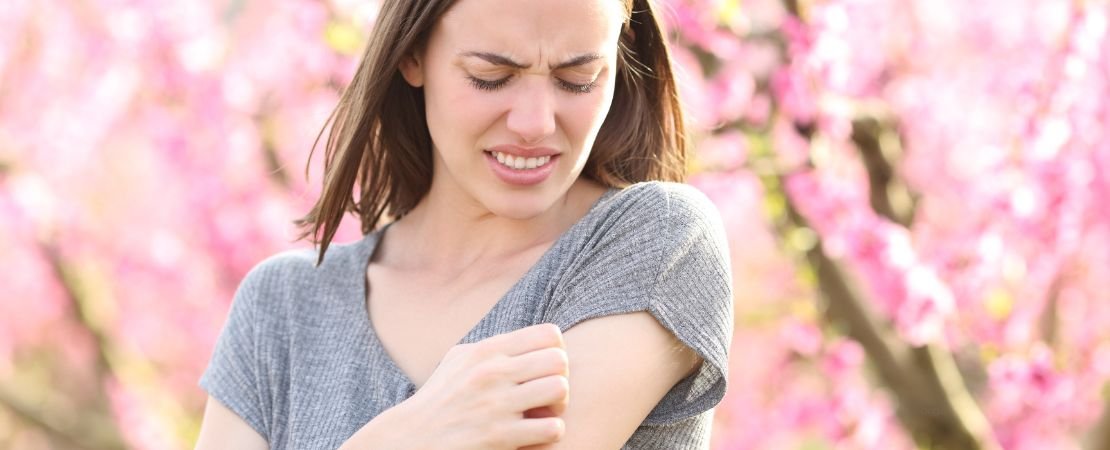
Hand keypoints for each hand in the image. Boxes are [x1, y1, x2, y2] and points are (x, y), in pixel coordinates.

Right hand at [403, 323, 570, 449]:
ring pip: (559, 389)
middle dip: (560, 379)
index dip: (556, 352)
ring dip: (558, 407)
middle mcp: (491, 373)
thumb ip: (494, 347)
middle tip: (548, 397)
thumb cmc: (440, 400)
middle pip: (558, 360)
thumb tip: (533, 337)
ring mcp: (496, 405)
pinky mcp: (500, 437)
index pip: (548, 335)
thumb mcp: (459, 361)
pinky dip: (550, 433)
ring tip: (544, 415)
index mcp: (485, 351)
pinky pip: (552, 428)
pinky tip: (534, 435)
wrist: (411, 439)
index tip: (543, 371)